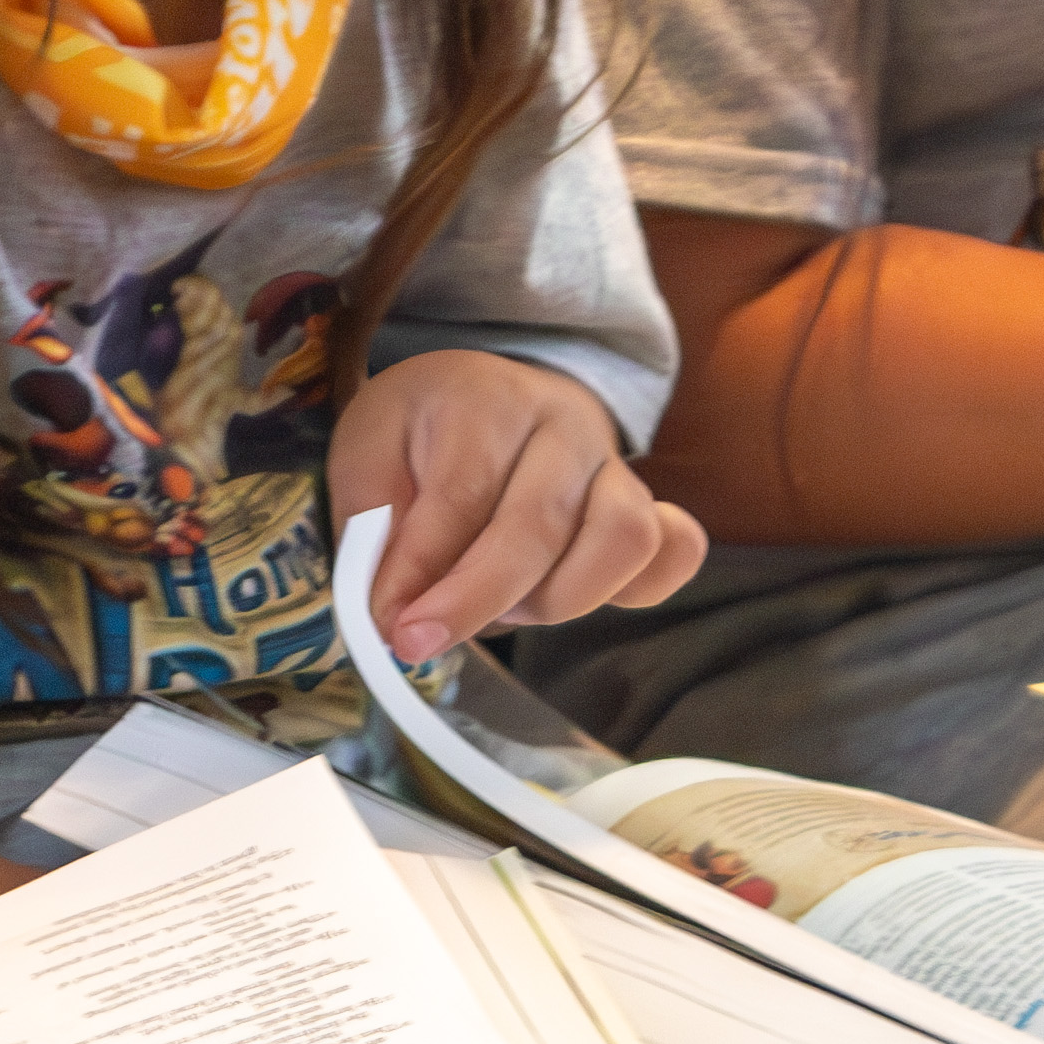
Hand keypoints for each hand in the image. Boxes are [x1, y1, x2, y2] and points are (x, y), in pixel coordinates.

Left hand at [336, 353, 703, 663]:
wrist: (496, 400)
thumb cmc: (427, 435)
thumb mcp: (370, 453)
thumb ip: (373, 523)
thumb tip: (389, 607)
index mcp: (487, 401)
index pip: (462, 495)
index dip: (423, 571)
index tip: (391, 626)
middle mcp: (564, 426)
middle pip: (539, 525)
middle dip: (476, 599)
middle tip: (420, 643)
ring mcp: (616, 467)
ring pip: (621, 539)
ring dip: (557, 599)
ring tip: (505, 610)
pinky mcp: (650, 507)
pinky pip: (673, 552)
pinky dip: (636, 589)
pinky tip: (576, 599)